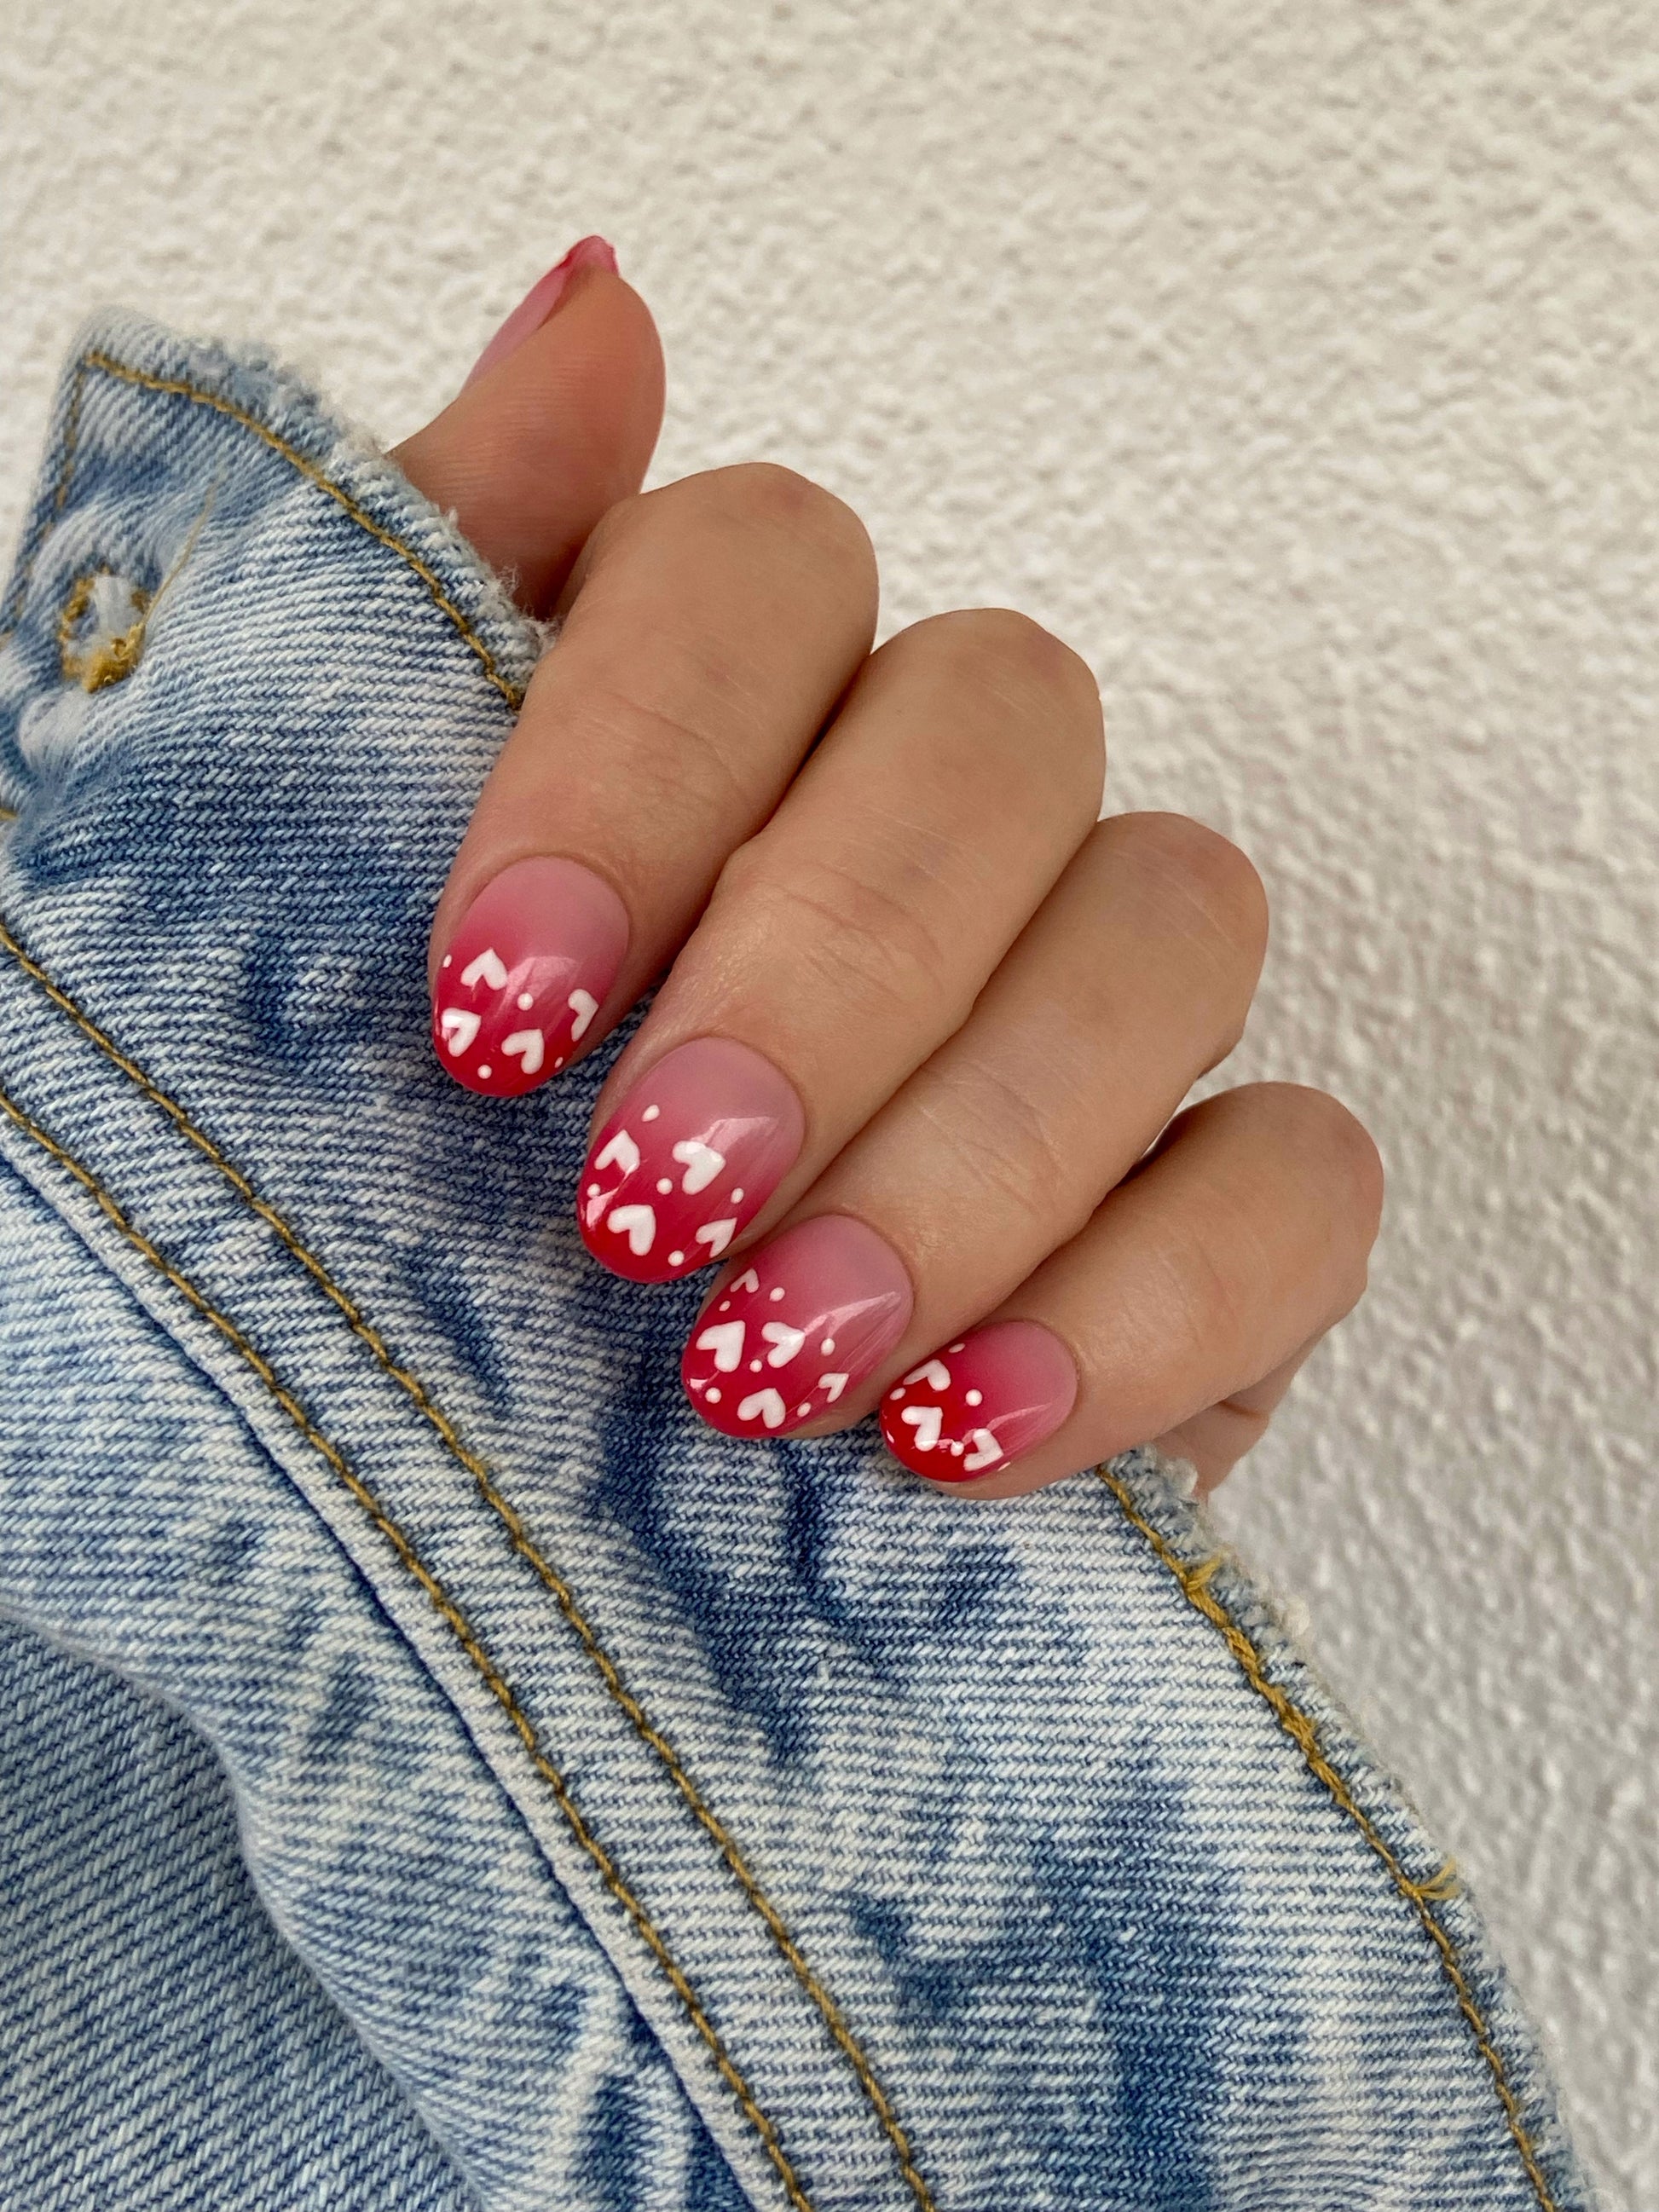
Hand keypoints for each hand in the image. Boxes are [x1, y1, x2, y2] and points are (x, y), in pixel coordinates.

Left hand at [396, 240, 1382, 1497]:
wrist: (497, 1494)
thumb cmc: (392, 1192)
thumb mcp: (319, 900)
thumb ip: (428, 598)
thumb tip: (598, 312)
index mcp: (714, 706)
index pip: (756, 566)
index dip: (639, 763)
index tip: (490, 1019)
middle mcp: (931, 812)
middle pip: (999, 723)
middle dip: (826, 975)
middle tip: (653, 1210)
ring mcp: (1098, 1002)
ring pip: (1177, 922)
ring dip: (979, 1149)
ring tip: (780, 1358)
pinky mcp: (1218, 1217)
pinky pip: (1302, 1181)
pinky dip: (1149, 1302)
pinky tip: (960, 1427)